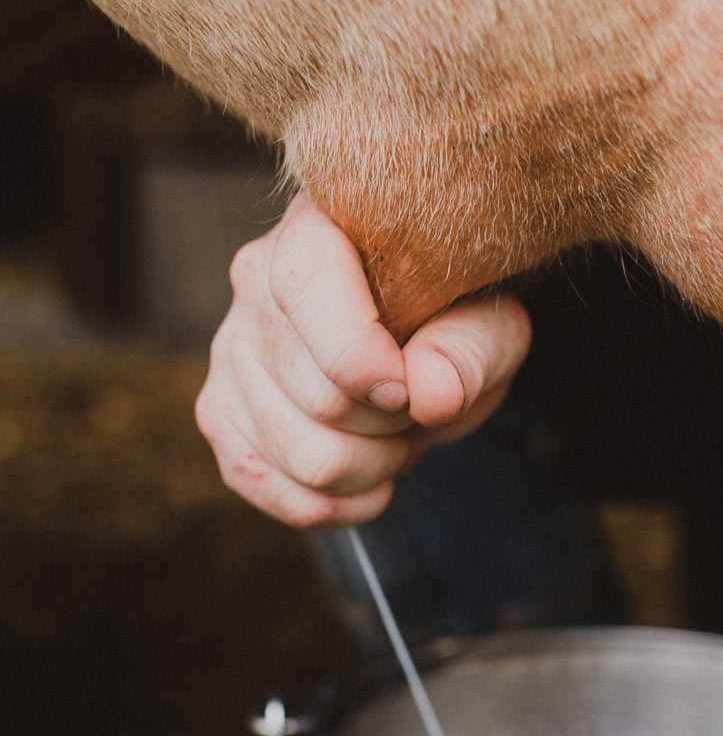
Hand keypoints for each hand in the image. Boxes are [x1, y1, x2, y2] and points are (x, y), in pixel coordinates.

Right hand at [195, 193, 530, 525]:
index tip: (412, 393)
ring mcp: (229, 351)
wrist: (420, 338)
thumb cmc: (452, 320)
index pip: (304, 287)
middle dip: (395, 426)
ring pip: (304, 457)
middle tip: (423, 407)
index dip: (360, 356)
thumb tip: (429, 395)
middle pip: (319, 397)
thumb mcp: (489, 323)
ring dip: (376, 467)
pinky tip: (371, 482)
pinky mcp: (220, 413)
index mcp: (315, 230)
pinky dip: (333, 505)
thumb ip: (469, 351)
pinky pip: (263, 486)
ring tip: (397, 432)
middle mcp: (253, 283)